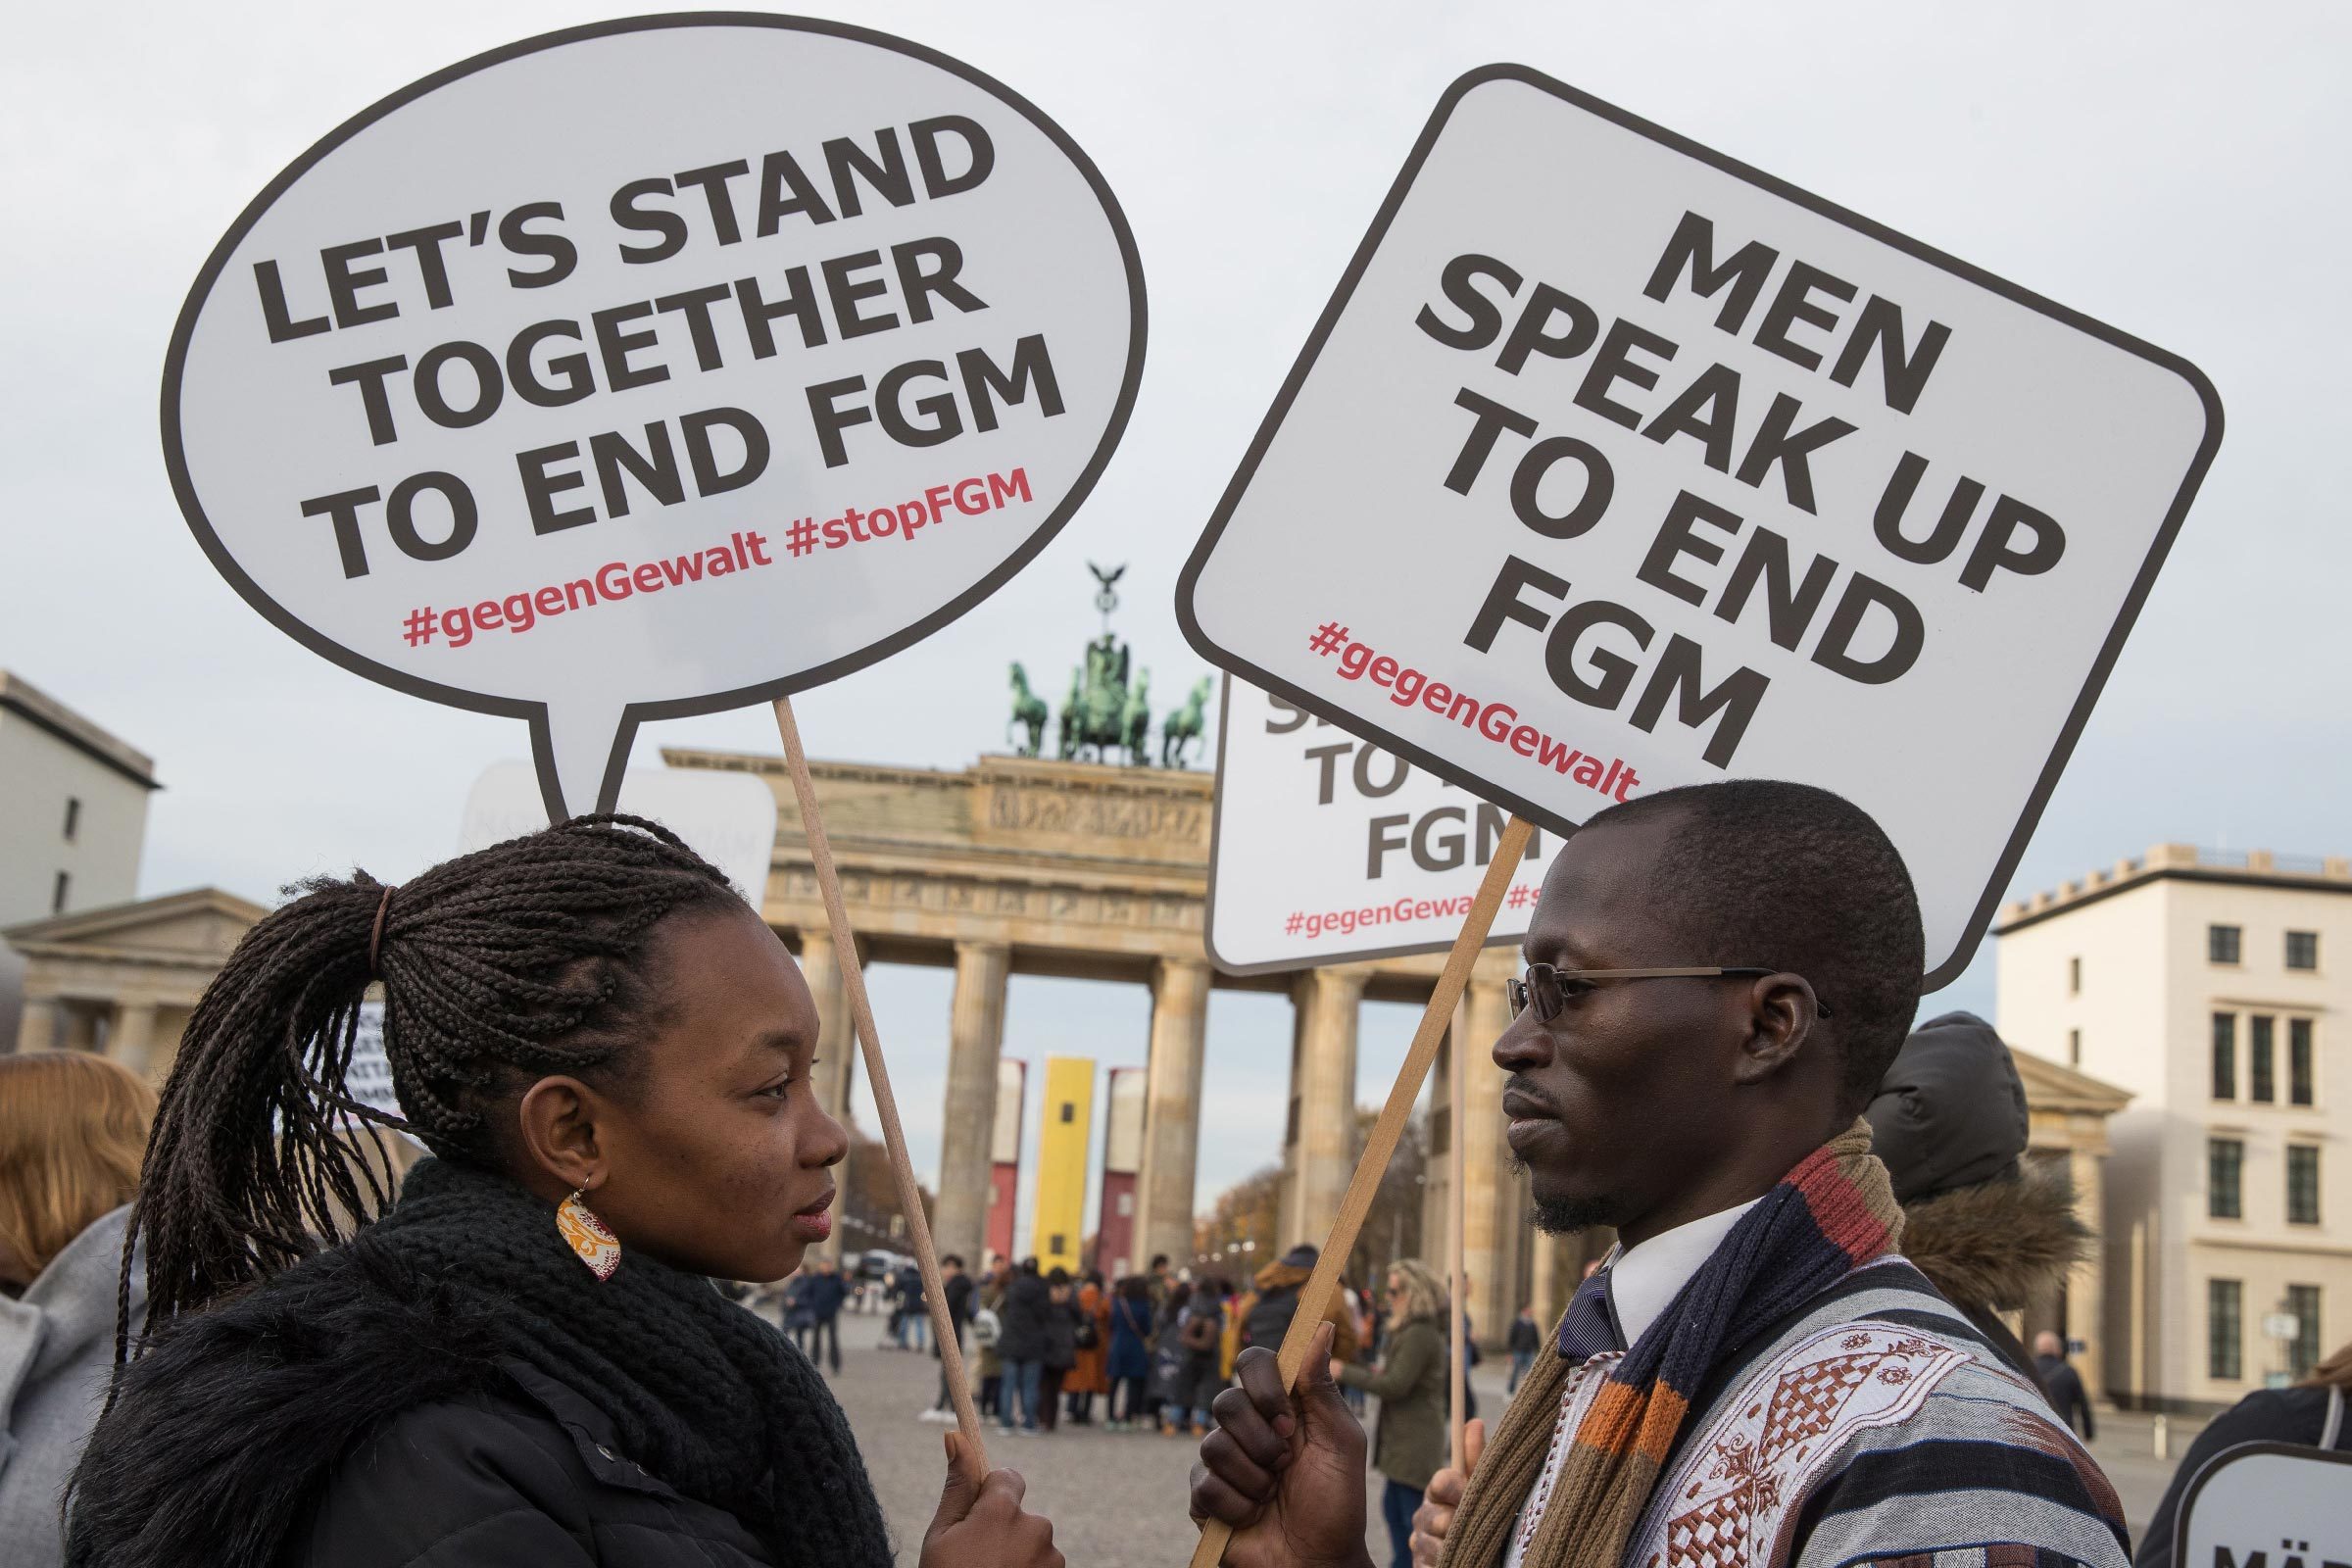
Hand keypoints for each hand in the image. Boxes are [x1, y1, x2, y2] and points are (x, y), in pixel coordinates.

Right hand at [921, 1431, 1061, 1567]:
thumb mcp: (941, 1536)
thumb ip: (957, 1487)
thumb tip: (956, 1436)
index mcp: (1001, 1510)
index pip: (1007, 1477)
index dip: (990, 1496)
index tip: (977, 1517)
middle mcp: (1035, 1526)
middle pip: (1019, 1513)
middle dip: (1002, 1529)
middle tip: (977, 1557)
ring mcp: (1051, 1554)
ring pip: (1031, 1539)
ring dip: (1017, 1551)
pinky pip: (1043, 1560)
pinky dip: (1029, 1567)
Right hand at [1190, 1322, 1371, 1567]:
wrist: (1317, 1562)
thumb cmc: (1337, 1504)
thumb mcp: (1341, 1442)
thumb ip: (1322, 1387)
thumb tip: (1320, 1327)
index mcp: (1281, 1407)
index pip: (1252, 1362)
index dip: (1261, 1384)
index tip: (1286, 1417)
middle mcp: (1248, 1428)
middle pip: (1226, 1403)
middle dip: (1262, 1443)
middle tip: (1285, 1466)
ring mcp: (1223, 1461)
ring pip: (1213, 1447)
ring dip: (1253, 1479)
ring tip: (1272, 1497)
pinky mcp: (1205, 1496)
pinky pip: (1205, 1485)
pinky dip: (1238, 1506)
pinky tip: (1253, 1516)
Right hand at [1409, 1417, 1483, 1566]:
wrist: (1482, 1557)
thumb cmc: (1482, 1517)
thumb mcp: (1482, 1488)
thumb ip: (1477, 1460)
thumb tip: (1475, 1422)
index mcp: (1439, 1491)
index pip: (1442, 1482)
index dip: (1458, 1488)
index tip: (1470, 1493)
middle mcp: (1425, 1515)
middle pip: (1437, 1517)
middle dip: (1459, 1524)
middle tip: (1474, 1527)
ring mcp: (1420, 1543)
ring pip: (1433, 1546)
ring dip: (1456, 1549)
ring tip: (1472, 1549)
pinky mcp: (1419, 1566)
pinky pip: (1429, 1566)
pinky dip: (1447, 1565)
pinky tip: (1459, 1561)